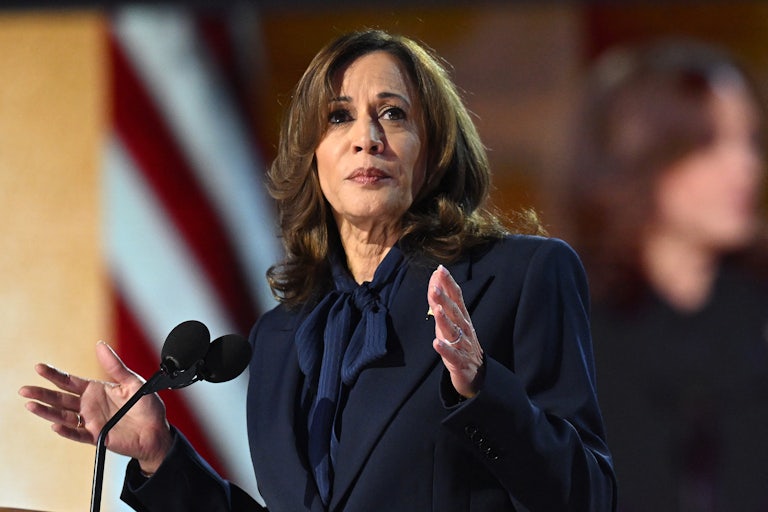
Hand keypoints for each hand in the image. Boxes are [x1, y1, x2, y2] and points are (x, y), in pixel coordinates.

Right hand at [18, 341, 172, 473]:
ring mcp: (91, 421)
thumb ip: (115, 366)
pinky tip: (56, 425)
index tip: (39, 367)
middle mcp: (89, 405)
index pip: (70, 381)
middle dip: (42, 393)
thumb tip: (100, 345)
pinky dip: (67, 430)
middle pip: (60, 399)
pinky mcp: (97, 437)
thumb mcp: (133, 382)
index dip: (54, 375)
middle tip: (25, 389)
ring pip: (63, 416)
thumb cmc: (146, 406)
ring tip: (31, 405)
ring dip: (47, 412)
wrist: (157, 431)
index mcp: (96, 390)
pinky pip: (78, 434)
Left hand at [428, 265, 483, 397]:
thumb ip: (441, 299)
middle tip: (435, 287)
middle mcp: (464, 329)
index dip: (449, 283)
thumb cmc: (461, 342)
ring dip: (445, 320)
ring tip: (437, 310)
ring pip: (453, 331)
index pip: (457, 297)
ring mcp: (463, 345)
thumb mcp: (451, 320)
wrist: (476, 373)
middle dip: (445, 299)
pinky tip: (436, 343)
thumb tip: (434, 276)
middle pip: (454, 312)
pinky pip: (452, 355)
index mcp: (462, 318)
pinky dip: (445, 349)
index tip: (441, 269)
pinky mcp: (459, 362)